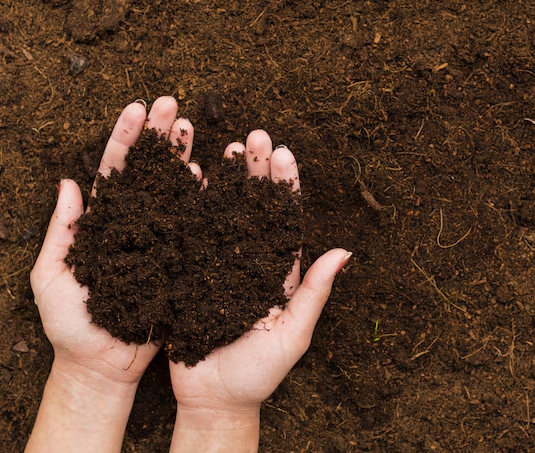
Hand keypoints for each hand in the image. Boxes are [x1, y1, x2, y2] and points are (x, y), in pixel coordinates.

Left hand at [27, 96, 195, 451]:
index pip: (115, 172)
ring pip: (174, 192)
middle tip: (172, 105)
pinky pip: (193, 226)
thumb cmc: (72, 326)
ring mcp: (161, 240)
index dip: (127, 139)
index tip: (139, 108)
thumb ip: (62, 232)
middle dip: (159, 137)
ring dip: (183, 157)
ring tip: (193, 126)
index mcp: (103, 223)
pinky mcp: (181, 259)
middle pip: (148, 172)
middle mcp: (135, 225)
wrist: (104, 364)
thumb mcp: (53, 278)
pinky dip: (200, 199)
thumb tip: (67, 183)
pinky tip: (207, 173)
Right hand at [169, 131, 350, 451]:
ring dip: (227, 179)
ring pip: (223, 212)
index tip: (284, 154)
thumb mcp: (292, 334)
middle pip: (254, 207)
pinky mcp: (189, 272)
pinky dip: (193, 205)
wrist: (213, 398)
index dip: (284, 186)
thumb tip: (346, 253)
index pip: (283, 219)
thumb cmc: (258, 372)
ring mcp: (217, 263)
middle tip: (256, 136)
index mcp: (276, 271)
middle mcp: (248, 260)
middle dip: (257, 171)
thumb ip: (314, 294)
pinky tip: (194, 176)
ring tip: (229, 146)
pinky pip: (191, 234)